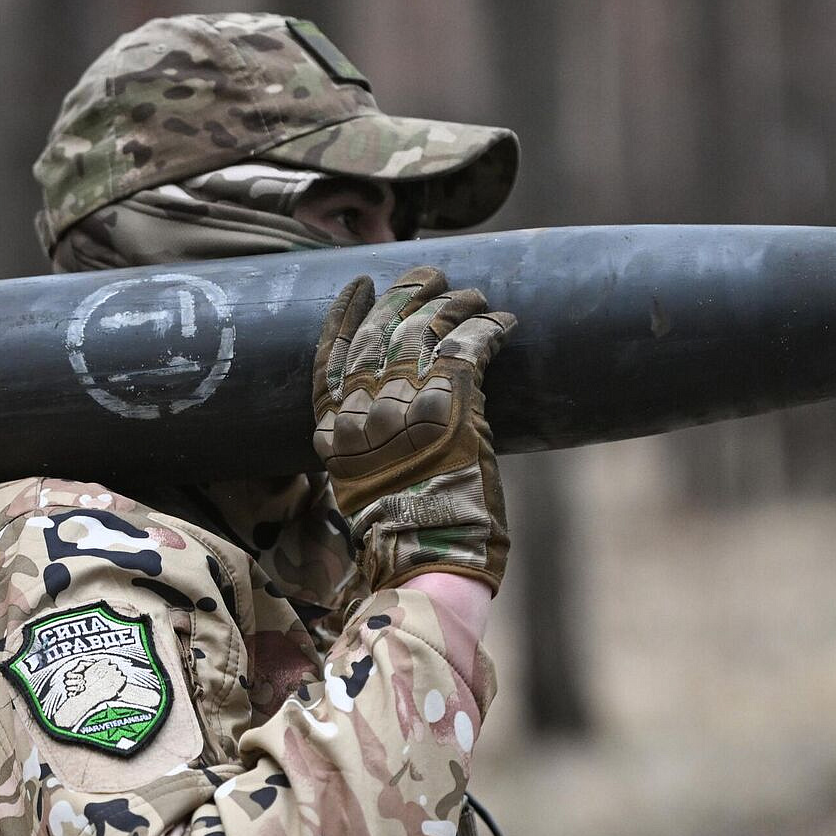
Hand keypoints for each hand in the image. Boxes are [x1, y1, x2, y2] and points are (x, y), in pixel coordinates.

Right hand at [312, 267, 516, 590]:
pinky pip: (470, 345)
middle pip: (381, 331)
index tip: (359, 285)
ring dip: (454, 305)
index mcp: (335, 428)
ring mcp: (407, 402)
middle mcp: (365, 408)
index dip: (346, 316)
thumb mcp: (354, 485)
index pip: (331, 355)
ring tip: (475, 296)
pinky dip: (489, 327)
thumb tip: (368, 414)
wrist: (426, 562)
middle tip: (428, 273)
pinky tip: (504, 321)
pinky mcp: (453, 403)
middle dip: (406, 295)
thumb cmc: (399, 536)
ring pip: (426, 329)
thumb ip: (355, 444)